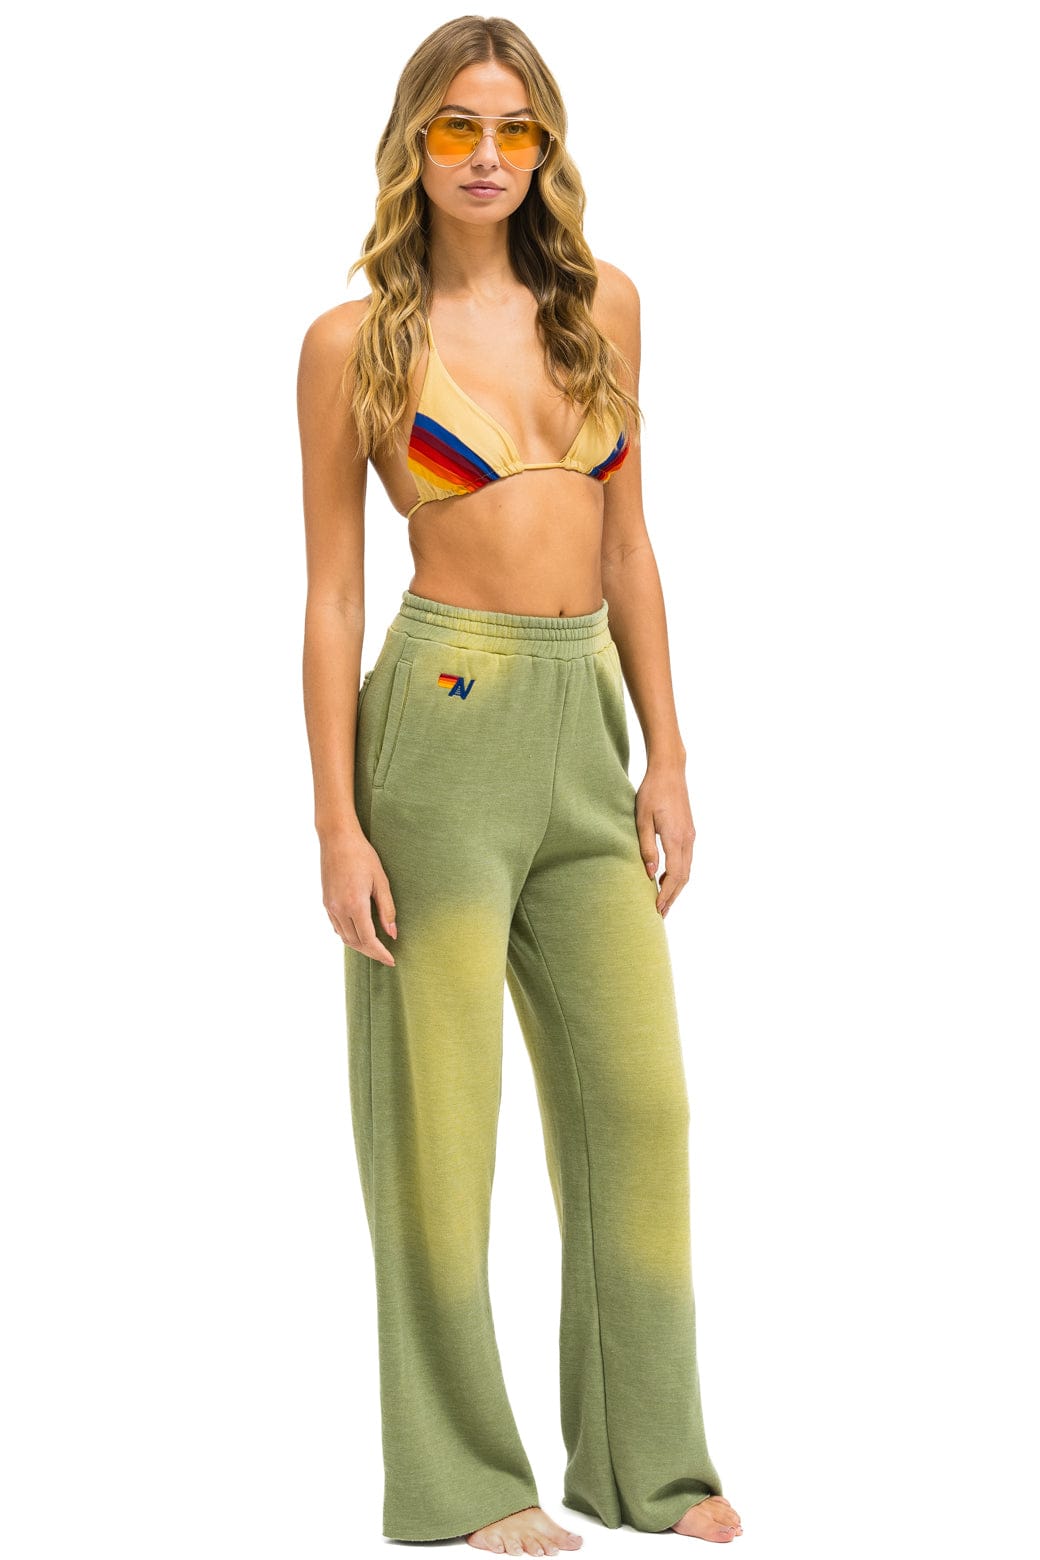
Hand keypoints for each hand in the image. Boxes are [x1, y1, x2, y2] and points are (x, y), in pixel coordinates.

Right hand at [320, 826, 397, 965]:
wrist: (337, 838)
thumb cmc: (362, 855)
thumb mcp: (381, 881)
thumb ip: (387, 909)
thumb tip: (392, 934)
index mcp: (355, 905)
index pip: (368, 940)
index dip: (380, 953)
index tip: (391, 960)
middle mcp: (339, 909)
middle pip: (355, 942)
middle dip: (371, 952)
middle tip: (385, 956)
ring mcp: (330, 906)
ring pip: (344, 937)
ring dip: (359, 946)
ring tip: (374, 947)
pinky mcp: (325, 902)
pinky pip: (336, 927)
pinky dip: (348, 935)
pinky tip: (359, 933)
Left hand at [634, 762, 695, 917]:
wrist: (670, 771)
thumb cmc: (651, 792)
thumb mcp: (641, 819)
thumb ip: (646, 847)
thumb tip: (649, 874)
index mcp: (675, 838)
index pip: (674, 876)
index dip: (666, 895)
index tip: (657, 909)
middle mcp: (687, 839)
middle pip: (684, 877)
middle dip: (673, 897)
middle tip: (661, 914)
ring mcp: (690, 836)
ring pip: (687, 870)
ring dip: (676, 887)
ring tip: (663, 900)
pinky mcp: (689, 831)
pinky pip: (686, 859)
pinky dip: (678, 874)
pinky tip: (665, 878)